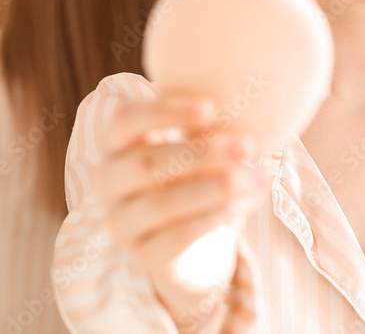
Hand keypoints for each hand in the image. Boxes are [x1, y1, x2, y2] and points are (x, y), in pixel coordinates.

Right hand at [89, 90, 270, 325]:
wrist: (182, 237)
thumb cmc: (187, 173)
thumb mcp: (190, 144)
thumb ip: (204, 128)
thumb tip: (248, 120)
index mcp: (114, 145)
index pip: (125, 121)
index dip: (164, 111)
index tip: (210, 108)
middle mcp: (108, 183)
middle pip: (147, 164)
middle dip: (202, 152)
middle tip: (247, 145)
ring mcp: (122, 223)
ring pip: (165, 203)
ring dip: (216, 187)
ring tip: (257, 177)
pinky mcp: (144, 256)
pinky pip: (177, 237)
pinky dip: (212, 218)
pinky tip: (242, 204)